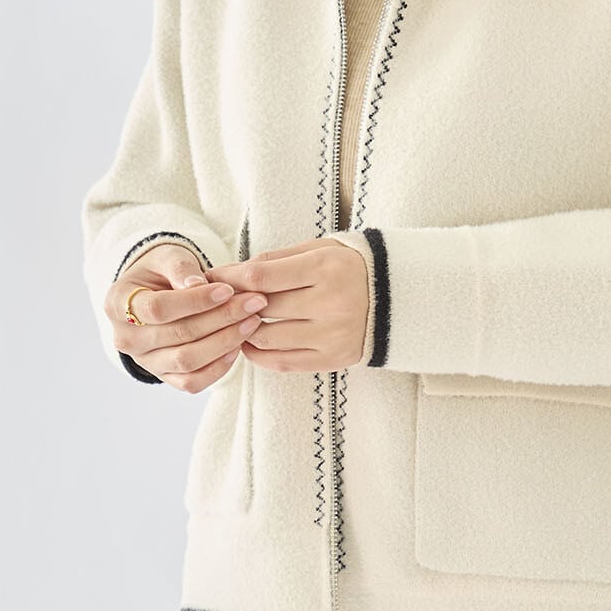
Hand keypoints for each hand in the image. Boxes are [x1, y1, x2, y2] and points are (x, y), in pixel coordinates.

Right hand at [106, 242, 269, 392]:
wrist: (157, 292)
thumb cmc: (162, 271)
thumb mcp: (167, 257)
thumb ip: (180, 268)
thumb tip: (198, 285)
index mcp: (118, 304)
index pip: (157, 309)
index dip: (195, 301)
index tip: (227, 289)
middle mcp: (126, 338)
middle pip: (178, 335)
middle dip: (221, 318)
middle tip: (254, 302)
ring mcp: (145, 361)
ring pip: (187, 362)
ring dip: (225, 342)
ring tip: (252, 321)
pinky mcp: (164, 377)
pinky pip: (192, 382)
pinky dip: (219, 367)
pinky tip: (238, 345)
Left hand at [202, 238, 368, 373]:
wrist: (398, 297)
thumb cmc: (350, 267)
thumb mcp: (320, 249)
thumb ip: (278, 259)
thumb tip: (235, 272)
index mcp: (326, 268)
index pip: (261, 276)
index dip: (229, 278)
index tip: (211, 278)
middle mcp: (330, 303)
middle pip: (261, 308)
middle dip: (232, 303)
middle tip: (216, 300)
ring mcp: (332, 335)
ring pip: (267, 338)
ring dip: (243, 330)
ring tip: (235, 320)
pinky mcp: (334, 358)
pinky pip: (283, 361)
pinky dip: (258, 354)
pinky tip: (250, 341)